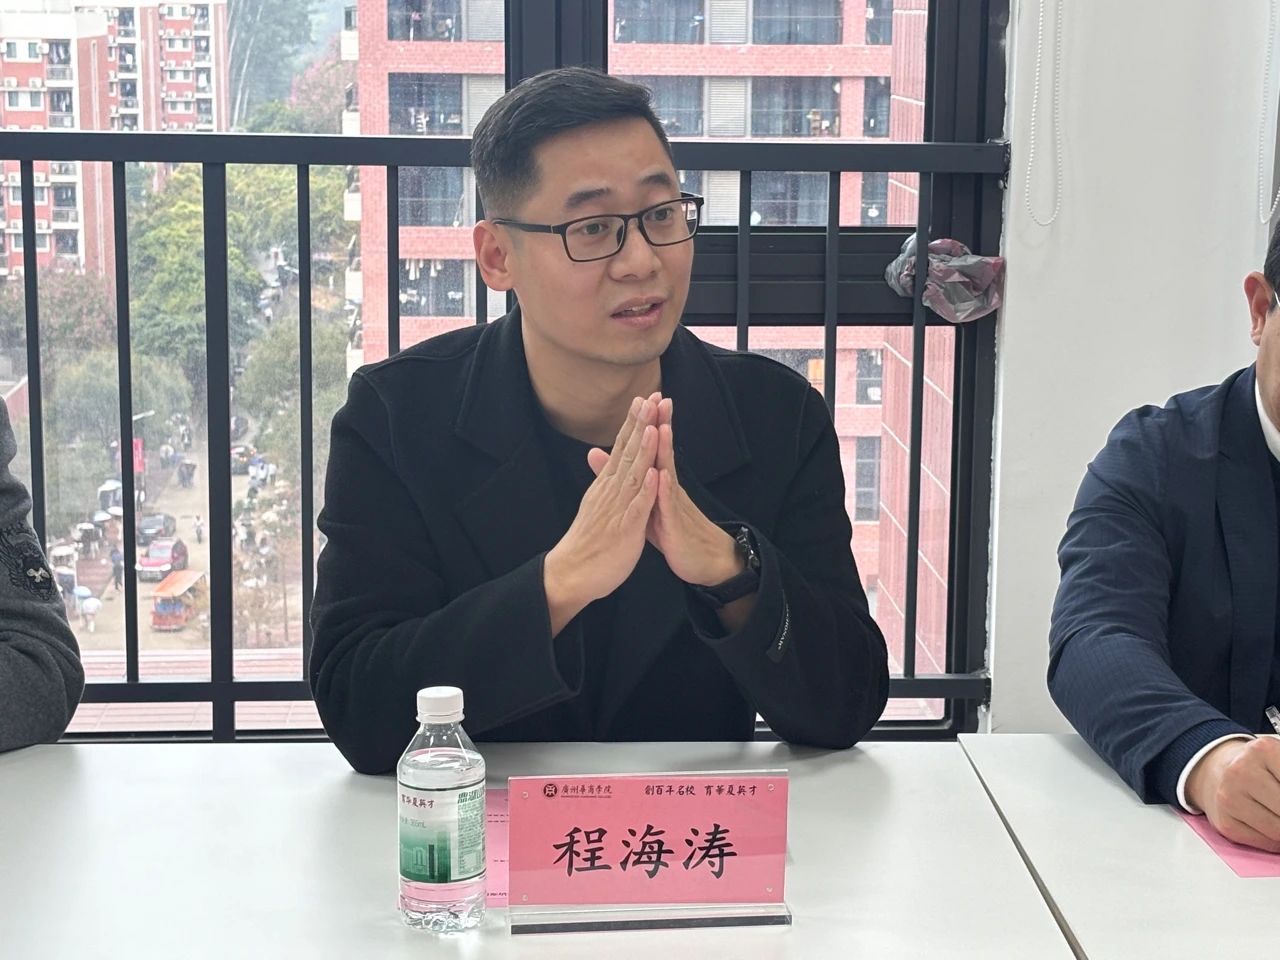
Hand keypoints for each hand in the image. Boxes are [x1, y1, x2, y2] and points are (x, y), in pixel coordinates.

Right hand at [544, 397, 658, 633]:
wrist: (572, 573)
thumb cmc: (589, 541)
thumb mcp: (596, 504)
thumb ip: (602, 480)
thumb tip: (599, 457)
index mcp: (607, 485)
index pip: (621, 446)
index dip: (634, 422)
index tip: (645, 399)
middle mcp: (611, 491)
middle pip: (627, 452)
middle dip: (641, 424)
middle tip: (651, 397)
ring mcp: (617, 509)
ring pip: (633, 474)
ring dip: (644, 450)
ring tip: (653, 425)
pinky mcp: (624, 529)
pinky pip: (637, 507)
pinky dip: (646, 490)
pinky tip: (655, 474)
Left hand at [588, 396, 740, 587]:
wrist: (702, 559)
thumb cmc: (671, 529)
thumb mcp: (645, 502)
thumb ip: (626, 479)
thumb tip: (598, 456)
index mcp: (659, 481)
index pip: (653, 448)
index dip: (648, 425)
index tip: (644, 398)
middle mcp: (669, 487)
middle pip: (663, 452)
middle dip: (661, 426)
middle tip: (658, 398)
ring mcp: (674, 505)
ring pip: (668, 473)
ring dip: (665, 451)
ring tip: (662, 428)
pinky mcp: (675, 525)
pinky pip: (669, 506)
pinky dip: (664, 490)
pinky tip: (661, 476)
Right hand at [1185, 737, 1279, 851]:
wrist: (1219, 772)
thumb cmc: (1260, 769)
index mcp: (1264, 750)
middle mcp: (1242, 772)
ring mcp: (1230, 797)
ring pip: (1279, 831)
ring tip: (1277, 812)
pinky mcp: (1225, 822)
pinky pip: (1267, 842)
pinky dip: (1276, 839)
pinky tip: (1270, 822)